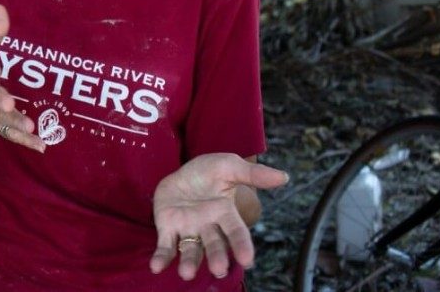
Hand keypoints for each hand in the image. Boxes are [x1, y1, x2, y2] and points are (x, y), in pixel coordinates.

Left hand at [149, 153, 288, 279]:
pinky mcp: (168, 228)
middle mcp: (208, 226)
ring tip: (186, 273)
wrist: (183, 170)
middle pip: (214, 244)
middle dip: (216, 257)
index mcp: (225, 213)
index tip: (247, 260)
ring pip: (191, 249)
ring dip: (189, 262)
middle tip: (219, 269)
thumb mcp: (229, 166)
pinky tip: (156, 267)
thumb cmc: (210, 172)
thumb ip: (252, 174)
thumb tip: (283, 176)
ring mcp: (188, 229)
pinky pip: (166, 245)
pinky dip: (162, 257)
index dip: (241, 245)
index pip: (236, 232)